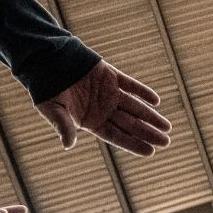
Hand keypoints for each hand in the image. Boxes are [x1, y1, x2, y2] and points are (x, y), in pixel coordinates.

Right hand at [36, 60, 171, 155]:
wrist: (46, 61)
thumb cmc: (46, 89)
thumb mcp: (52, 110)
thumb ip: (62, 126)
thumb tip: (68, 145)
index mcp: (91, 121)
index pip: (117, 136)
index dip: (133, 144)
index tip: (150, 152)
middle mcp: (103, 109)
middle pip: (130, 124)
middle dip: (148, 133)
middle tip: (166, 142)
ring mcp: (108, 92)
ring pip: (134, 107)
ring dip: (151, 116)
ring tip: (166, 126)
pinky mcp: (110, 75)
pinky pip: (130, 85)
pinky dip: (142, 91)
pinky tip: (155, 101)